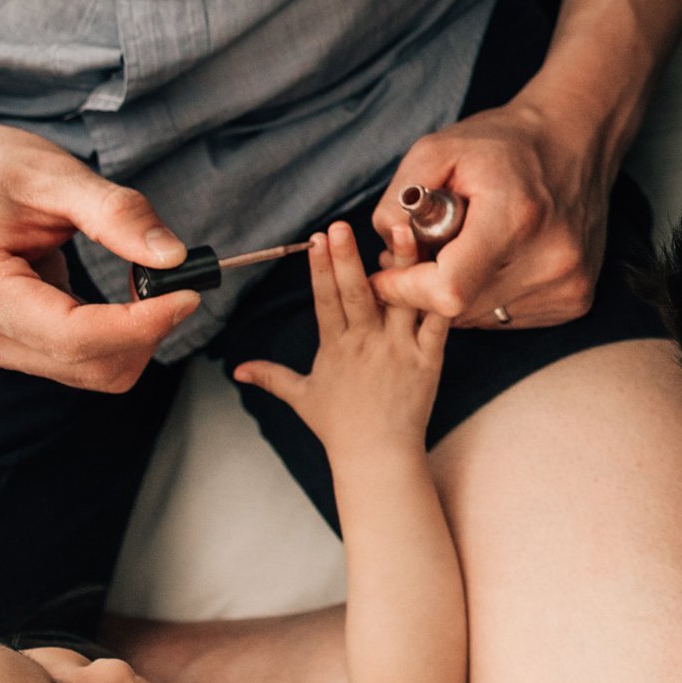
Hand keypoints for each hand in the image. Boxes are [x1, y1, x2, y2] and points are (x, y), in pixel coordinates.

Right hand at [0, 111, 199, 390]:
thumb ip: (117, 216)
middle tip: (174, 282)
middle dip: (143, 331)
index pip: (73, 336)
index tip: (190, 294)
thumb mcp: (55, 173)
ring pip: (80, 370)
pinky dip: (101, 335)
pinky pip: (64, 361)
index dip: (143, 325)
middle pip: (83, 364)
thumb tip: (174, 258)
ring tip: (130, 280)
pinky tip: (99, 295)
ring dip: (125, 335)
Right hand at [234, 223, 450, 452]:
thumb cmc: (340, 428)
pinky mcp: (429, 359)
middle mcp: (366, 343)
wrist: (378, 456)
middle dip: (346, 257)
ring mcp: (399, 349)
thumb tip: (237, 369)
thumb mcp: (302, 397)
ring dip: (401, 263)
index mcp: (336, 347)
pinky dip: (439, 296)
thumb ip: (271, 376)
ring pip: (400, 298)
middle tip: (340, 226)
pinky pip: (437, 322)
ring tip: (401, 229)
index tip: (316, 239)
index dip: (320, 268)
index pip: (325, 300)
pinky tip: (443, 265)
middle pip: (355, 293)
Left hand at [366, 90, 614, 328]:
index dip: (407, 289)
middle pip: (460, 310)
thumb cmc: (503, 145)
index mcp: (516, 217)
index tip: (389, 273)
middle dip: (430, 285)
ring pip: (481, 318)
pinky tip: (500, 261)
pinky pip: (509, 318)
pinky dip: (491, 297)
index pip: (447, 291)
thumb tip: (387, 255)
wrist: (575, 141)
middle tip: (432, 248)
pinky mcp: (577, 299)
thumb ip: (397, 202)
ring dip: (462, 292)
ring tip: (471, 249)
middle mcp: (551, 258)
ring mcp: (568, 284)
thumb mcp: (436, 151)